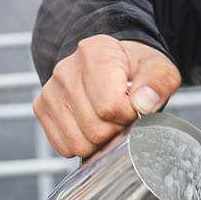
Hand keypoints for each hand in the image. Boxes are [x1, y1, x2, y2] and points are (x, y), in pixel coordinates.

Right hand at [33, 35, 181, 158]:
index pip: (110, 107)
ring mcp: (50, 90)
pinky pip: (63, 147)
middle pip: (95, 130)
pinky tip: (90, 126)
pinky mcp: (41, 108)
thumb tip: (143, 104)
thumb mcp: (158, 69)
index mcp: (95, 52)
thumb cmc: (135, 70)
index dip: (128, 116)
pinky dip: (81, 145)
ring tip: (106, 121)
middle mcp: (66, 69)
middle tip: (121, 116)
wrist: (111, 65)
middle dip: (114, 131)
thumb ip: (159, 83)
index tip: (132, 106)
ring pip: (78, 144)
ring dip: (98, 142)